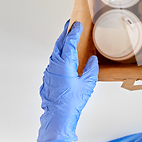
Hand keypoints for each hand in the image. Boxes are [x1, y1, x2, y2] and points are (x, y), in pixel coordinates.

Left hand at [37, 21, 98, 141]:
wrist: (57, 118)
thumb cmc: (72, 102)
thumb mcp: (87, 84)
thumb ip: (91, 69)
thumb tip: (93, 60)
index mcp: (64, 64)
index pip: (68, 43)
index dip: (73, 32)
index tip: (76, 24)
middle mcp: (54, 65)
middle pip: (58, 44)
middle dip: (65, 33)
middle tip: (70, 24)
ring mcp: (49, 72)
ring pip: (55, 53)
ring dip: (61, 43)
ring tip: (67, 37)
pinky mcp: (48, 78)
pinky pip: (53, 61)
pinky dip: (59, 54)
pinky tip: (64, 56)